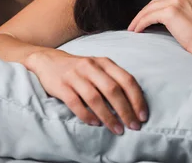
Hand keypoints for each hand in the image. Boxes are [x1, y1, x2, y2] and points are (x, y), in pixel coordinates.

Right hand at [25, 49, 147, 134]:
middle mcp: (91, 66)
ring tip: (117, 129)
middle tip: (133, 126)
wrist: (48, 61)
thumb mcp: (98, 67)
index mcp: (104, 62)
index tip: (143, 115)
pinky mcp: (61, 85)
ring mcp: (75, 75)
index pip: (126, 79)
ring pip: (95, 98)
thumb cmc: (80, 68)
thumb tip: (134, 103)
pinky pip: (76, 103)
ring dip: (108, 116)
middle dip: (126, 110)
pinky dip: (87, 115)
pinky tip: (95, 124)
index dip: (137, 98)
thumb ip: (113, 79)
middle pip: (113, 90)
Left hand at [128, 0, 191, 57]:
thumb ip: (186, 6)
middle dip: (142, 11)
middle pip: (154, 0)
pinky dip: (140, 24)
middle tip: (134, 20)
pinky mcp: (169, 13)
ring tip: (133, 28)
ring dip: (138, 19)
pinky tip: (137, 30)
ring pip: (149, 9)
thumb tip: (170, 13)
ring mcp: (175, 1)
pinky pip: (148, 18)